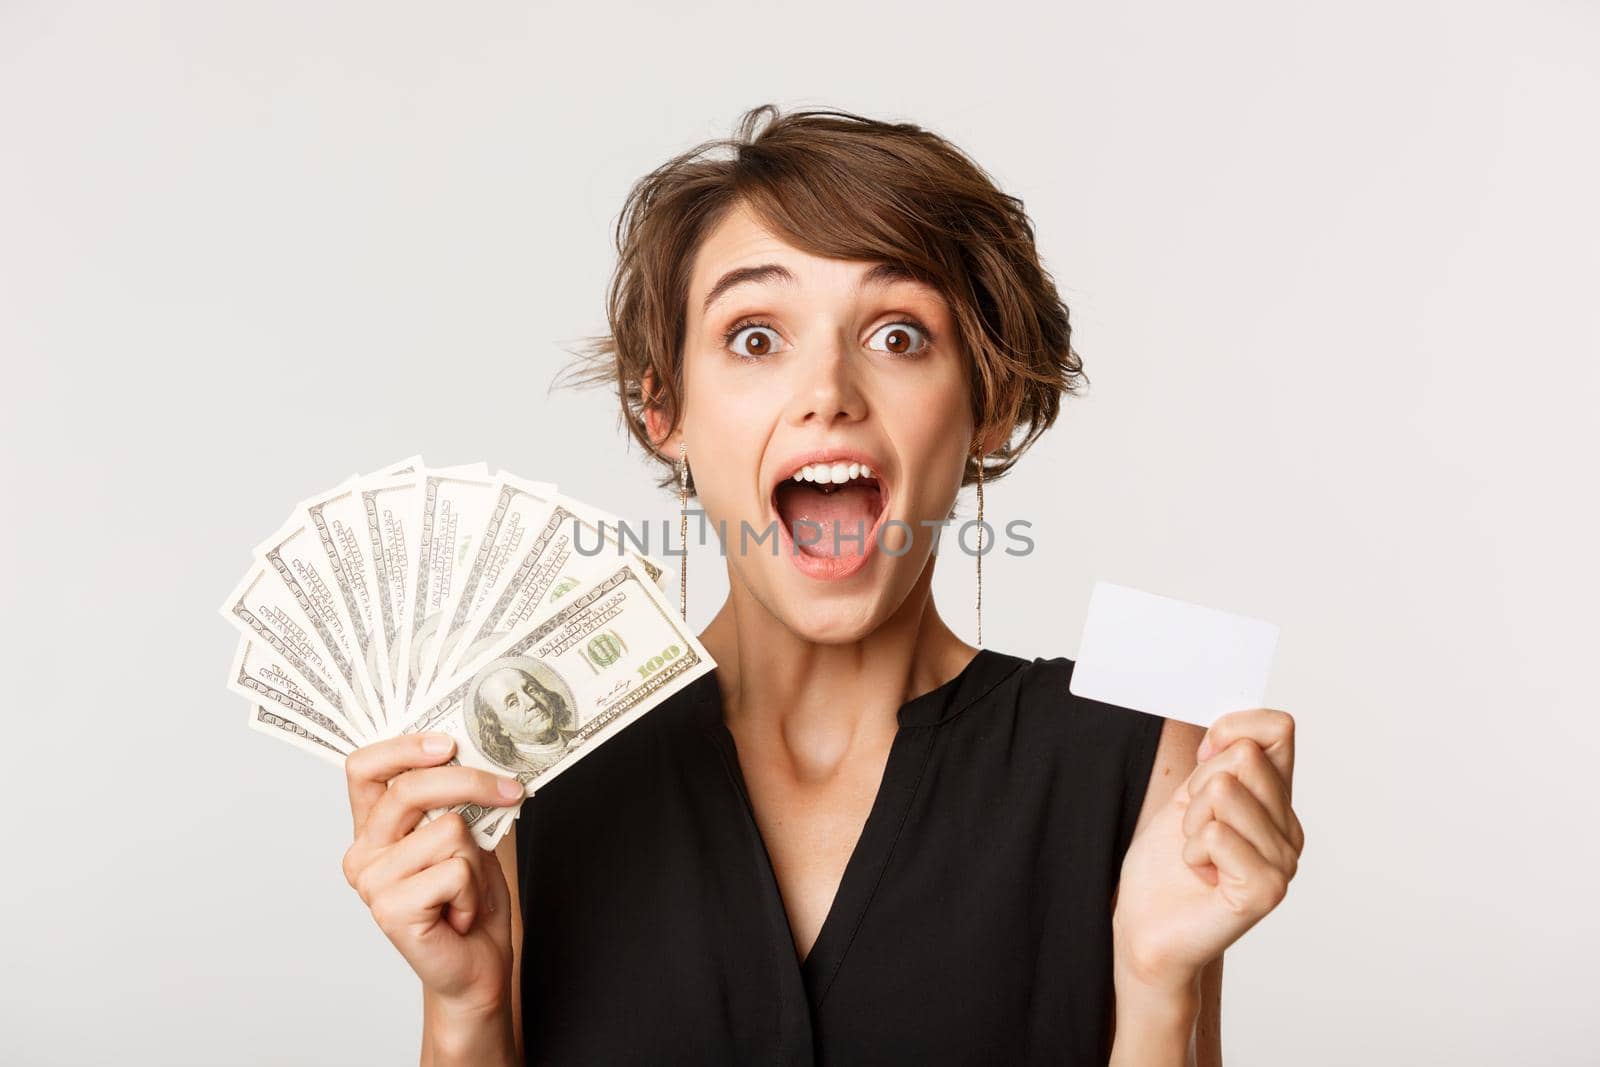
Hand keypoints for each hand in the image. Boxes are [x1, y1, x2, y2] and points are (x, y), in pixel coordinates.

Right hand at [341, 733, 524, 1015]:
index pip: (364, 768)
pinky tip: (460, 913)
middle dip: (471, 782)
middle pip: (411, 789)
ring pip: (448, 830)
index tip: (449, 743)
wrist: (478, 964)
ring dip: (476, 859)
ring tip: (465, 889)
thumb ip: (455, 799)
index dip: (404, 747)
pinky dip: (473, 891)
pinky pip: (455, 869)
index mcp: (373, 828)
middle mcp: (363, 853)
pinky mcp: (391, 910)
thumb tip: (477, 750)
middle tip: (511, 790)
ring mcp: (372, 883)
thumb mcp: (466, 834)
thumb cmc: (471, 898)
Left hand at [1113, 708, 1303, 993]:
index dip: (1233, 729)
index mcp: (1275, 802)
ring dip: (1192, 822)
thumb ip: (1216, 764)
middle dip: (1199, 787)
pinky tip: (1201, 876)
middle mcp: (1289, 830)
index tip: (1204, 759)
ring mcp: (1283, 861)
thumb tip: (1233, 732)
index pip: (1279, 729)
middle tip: (1195, 829)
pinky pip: (1216, 833)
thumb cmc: (1166, 865)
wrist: (1149, 928)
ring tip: (1198, 855)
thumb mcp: (1188, 798)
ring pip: (1224, 791)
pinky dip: (1192, 851)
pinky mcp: (1267, 889)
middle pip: (1245, 757)